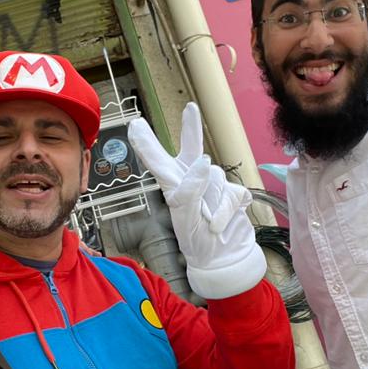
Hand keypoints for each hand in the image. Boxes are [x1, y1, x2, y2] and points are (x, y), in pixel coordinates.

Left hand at [128, 103, 265, 299]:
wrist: (224, 261)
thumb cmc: (197, 243)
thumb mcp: (186, 218)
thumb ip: (191, 190)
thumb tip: (205, 162)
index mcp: (173, 185)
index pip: (157, 161)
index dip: (146, 142)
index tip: (134, 124)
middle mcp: (192, 180)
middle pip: (192, 148)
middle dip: (191, 127)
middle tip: (190, 107)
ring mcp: (213, 186)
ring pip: (217, 179)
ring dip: (214, 204)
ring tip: (208, 223)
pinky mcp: (233, 193)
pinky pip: (233, 194)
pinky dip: (227, 212)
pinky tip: (220, 224)